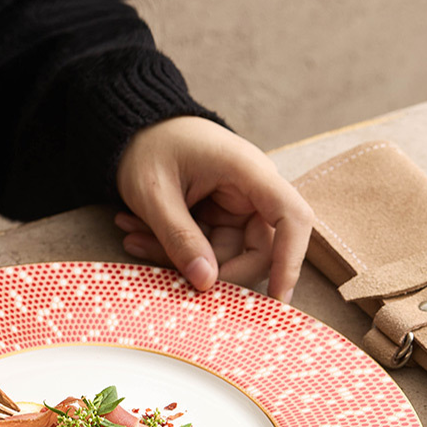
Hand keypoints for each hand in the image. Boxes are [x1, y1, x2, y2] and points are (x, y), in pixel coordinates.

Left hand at [115, 117, 312, 301]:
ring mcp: (236, 208)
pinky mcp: (219, 220)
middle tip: (166, 272)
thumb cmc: (146, 147)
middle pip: (259, 251)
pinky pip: (206, 251)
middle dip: (214, 271)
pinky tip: (137, 233)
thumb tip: (206, 283)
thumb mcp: (154, 193)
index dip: (292, 259)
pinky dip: (173, 251)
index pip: (292, 217)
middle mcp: (252, 193)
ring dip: (179, 259)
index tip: (278, 297)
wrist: (133, 128)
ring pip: (225, 257)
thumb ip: (179, 238)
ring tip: (133, 239)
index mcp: (248, 172)